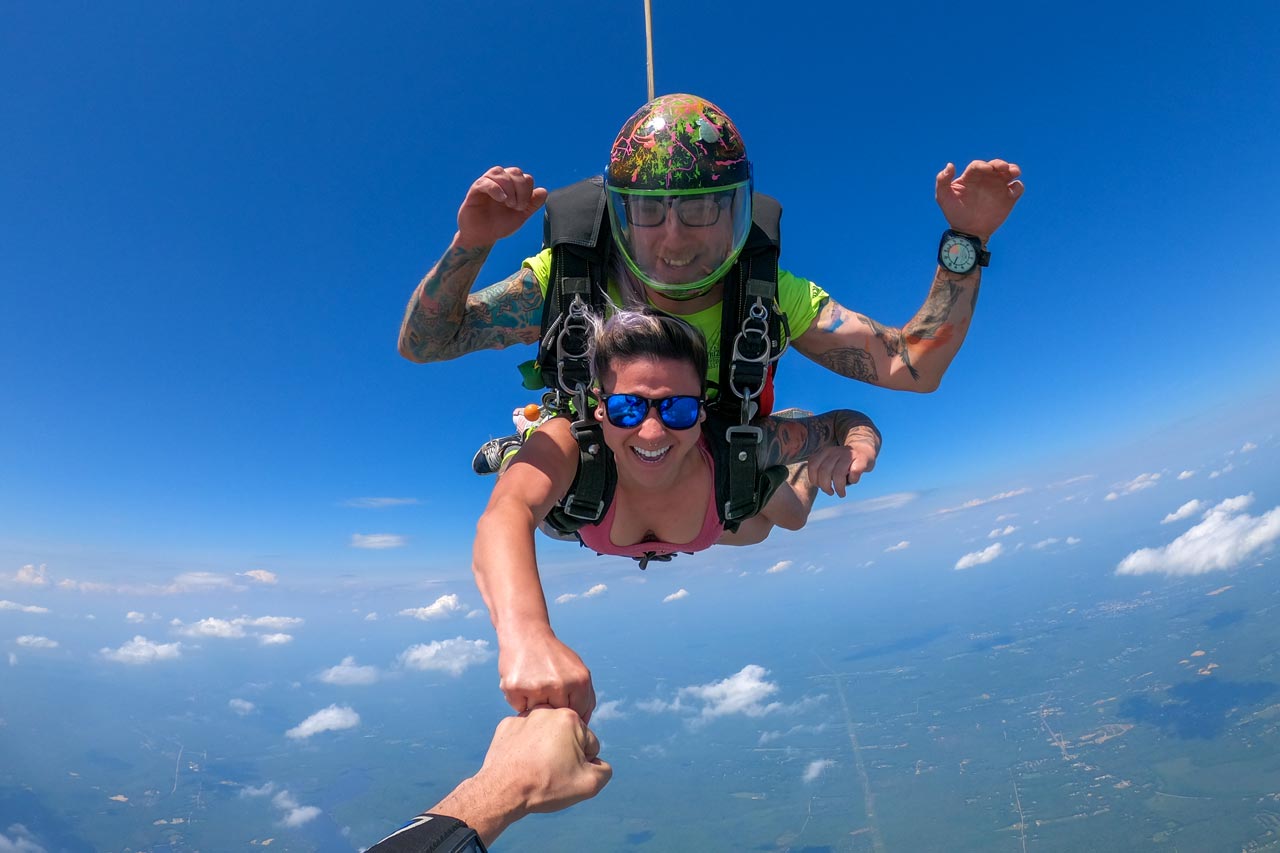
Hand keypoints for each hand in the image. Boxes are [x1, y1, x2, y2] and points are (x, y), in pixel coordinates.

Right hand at [457, 166, 548, 246]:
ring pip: (499, 172)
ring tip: (508, 203)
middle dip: (520, 189)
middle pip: (515, 172)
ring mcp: (487, 183)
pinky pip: (485, 181)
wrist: (482, 237)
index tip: (523, 207)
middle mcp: (500, 182)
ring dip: (509, 187)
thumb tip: (544, 191)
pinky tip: (501, 199)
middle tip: (516, 206)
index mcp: (512, 187)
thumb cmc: (499, 225)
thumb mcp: (520, 216)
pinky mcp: (475, 190)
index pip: (525, 178)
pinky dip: (495, 188)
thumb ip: (532, 204)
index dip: (528, 191)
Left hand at [477, 707, 612, 817]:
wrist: (503, 791)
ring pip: (546, 735)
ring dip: (546, 748)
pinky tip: (521, 762)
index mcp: (570, 719)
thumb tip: (597, 762)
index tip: (566, 773)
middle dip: (565, 753)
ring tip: (536, 768)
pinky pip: (525, 736)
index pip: (590, 744)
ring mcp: (524, 716)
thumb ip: (604, 769)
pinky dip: (526, 748)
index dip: (583, 764)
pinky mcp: (506, 725)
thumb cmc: (547, 785)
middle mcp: (547, 711)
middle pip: (568, 736)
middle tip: (552, 771)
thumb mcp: (589, 784)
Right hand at [498, 628, 596, 721]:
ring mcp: (536, 687)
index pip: (579, 715)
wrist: (526, 634)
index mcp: (580, 681)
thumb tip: (584, 728)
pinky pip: (520, 709)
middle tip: (546, 688)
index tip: (561, 699)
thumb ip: (586, 698)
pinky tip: (522, 681)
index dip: (568, 711)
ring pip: (538, 716)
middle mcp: (560, 685)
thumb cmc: (554, 657)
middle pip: (558, 718)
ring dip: (535, 704)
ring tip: (534, 683)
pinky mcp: (515, 688)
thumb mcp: (577, 671)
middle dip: (552, 708)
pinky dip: (520, 699)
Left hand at [804, 440, 876, 497]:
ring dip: (839, 487)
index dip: (815, 480)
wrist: (864, 450)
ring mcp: (848, 454)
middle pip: (824, 471)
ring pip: (838, 473)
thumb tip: (820, 486)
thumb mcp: (829, 463)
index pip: (812, 466)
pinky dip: (853, 480)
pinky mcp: (862, 458)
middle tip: (831, 492)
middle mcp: (835, 451)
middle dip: (825, 486)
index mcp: (825, 452)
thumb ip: (821, 471)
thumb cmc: (844, 463)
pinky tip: (853, 481)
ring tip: (841, 494)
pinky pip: (854, 472)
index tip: (820, 486)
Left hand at [935, 159, 1024, 241]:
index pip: (978, 165)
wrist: (968, 232)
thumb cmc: (954, 214)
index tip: (987, 169)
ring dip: (1013, 169)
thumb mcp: (943, 198)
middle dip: (1001, 164)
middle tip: (1004, 168)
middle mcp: (986, 179)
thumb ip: (942, 181)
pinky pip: (1017, 188)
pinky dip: (1018, 187)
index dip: (983, 165)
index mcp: (971, 177)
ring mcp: (998, 187)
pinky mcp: (1008, 198)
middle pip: (995, 165)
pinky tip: (1012, 191)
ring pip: (1009, 173)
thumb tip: (950, 165)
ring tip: (1014, 173)